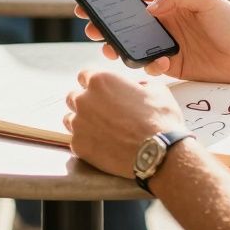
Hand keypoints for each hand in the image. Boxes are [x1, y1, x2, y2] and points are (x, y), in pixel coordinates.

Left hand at [64, 70, 184, 177]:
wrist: (158, 153)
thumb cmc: (159, 120)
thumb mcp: (157, 90)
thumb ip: (139, 84)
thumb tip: (137, 88)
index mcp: (101, 81)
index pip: (84, 75)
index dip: (94, 84)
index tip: (101, 92)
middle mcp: (84, 99)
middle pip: (74, 97)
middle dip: (85, 103)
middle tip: (102, 113)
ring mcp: (79, 124)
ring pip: (71, 119)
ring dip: (83, 122)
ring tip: (101, 131)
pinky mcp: (79, 146)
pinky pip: (75, 141)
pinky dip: (86, 143)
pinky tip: (102, 146)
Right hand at [76, 0, 229, 83]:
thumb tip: (149, 7)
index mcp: (169, 1)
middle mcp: (164, 22)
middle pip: (126, 21)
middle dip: (105, 24)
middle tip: (89, 27)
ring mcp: (167, 44)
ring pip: (133, 45)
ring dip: (118, 46)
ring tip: (110, 48)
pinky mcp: (173, 65)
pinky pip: (150, 66)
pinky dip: (148, 65)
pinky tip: (161, 63)